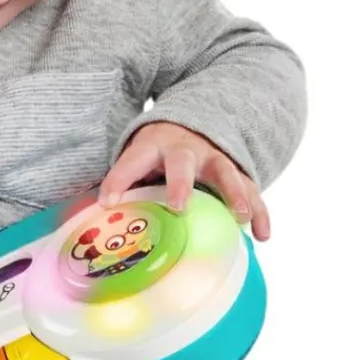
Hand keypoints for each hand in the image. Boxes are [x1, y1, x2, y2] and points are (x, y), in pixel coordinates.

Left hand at [98, 121, 270, 240]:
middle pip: (182, 163)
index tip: (107, 202)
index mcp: (152, 146)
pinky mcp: (236, 172)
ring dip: (234, 195)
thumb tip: (96, 215)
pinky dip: (260, 212)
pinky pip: (252, 190)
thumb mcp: (136, 159)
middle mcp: (185, 150)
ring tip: (240, 218)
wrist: (191, 123)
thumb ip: (122, 182)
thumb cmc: (156, 153)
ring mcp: (214, 158)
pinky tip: (262, 235)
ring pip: (226, 173)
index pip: (132, 161)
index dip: (118, 180)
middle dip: (180, 184)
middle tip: (178, 207)